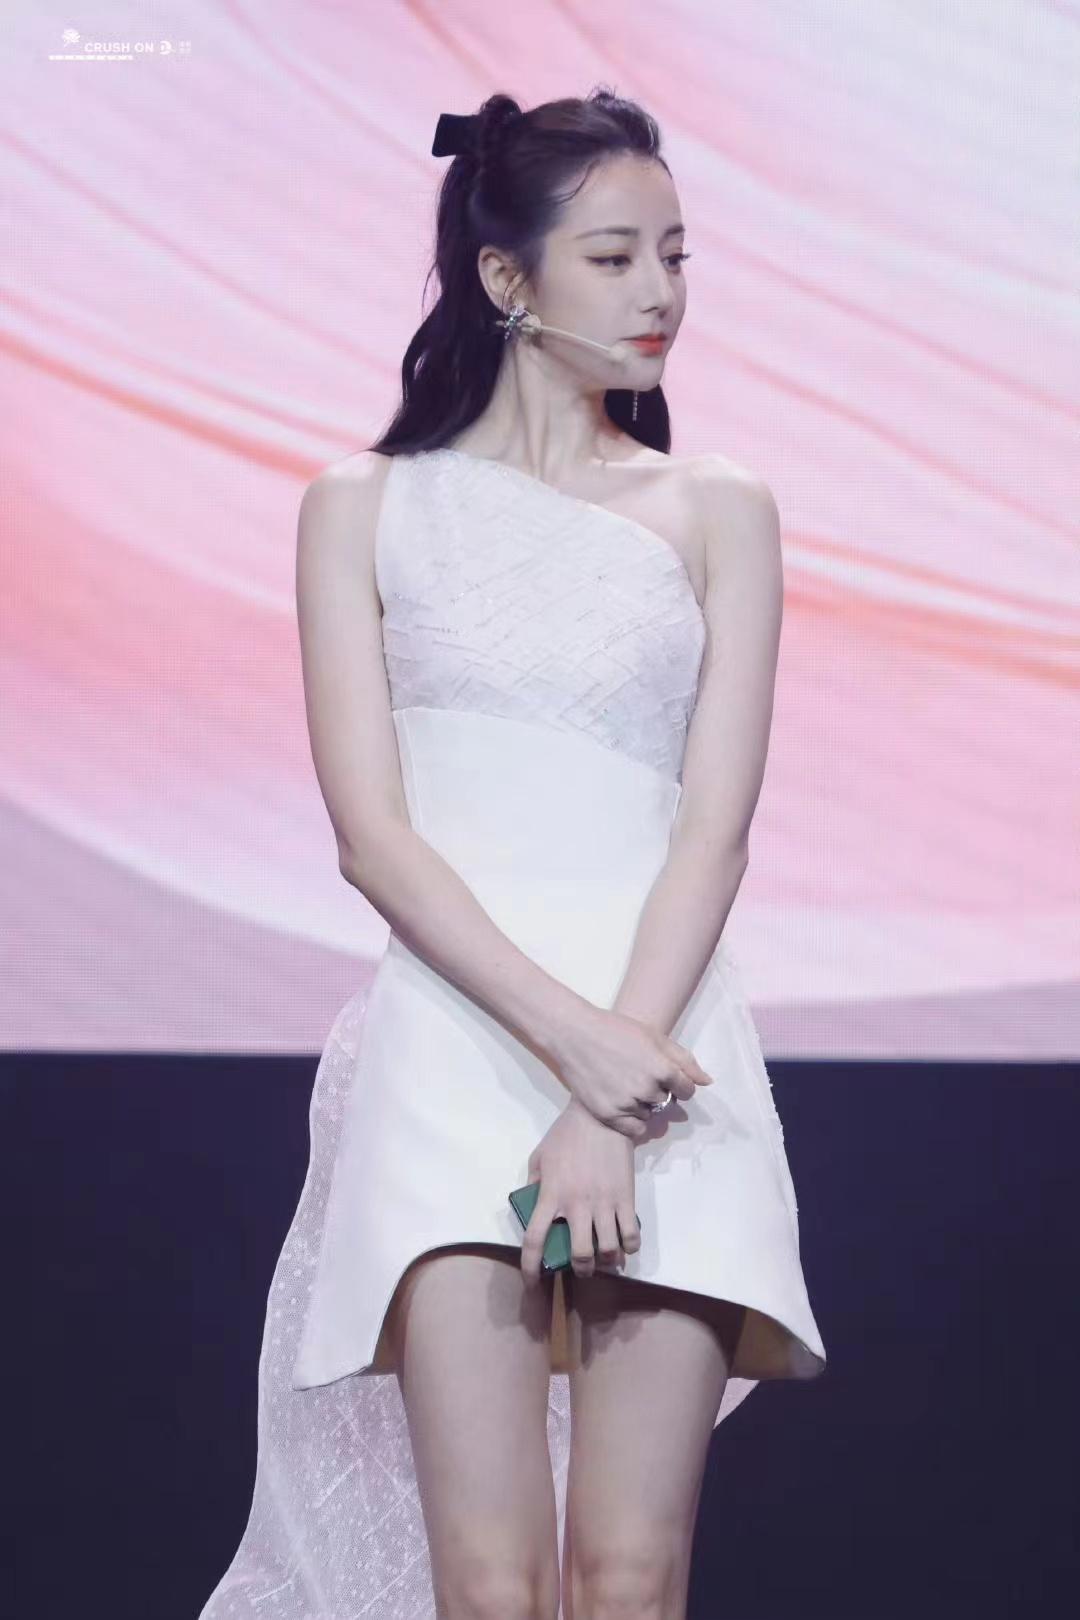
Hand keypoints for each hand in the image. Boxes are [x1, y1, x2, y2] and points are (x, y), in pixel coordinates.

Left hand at [519, 1097, 639, 1287]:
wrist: (600, 1116)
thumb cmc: (566, 1135)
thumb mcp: (539, 1157)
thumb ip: (533, 1183)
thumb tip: (532, 1204)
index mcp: (551, 1195)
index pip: (535, 1240)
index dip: (530, 1267)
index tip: (531, 1282)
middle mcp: (577, 1205)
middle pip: (579, 1255)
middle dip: (580, 1270)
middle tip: (581, 1268)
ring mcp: (604, 1203)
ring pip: (607, 1250)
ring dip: (605, 1263)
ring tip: (604, 1260)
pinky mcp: (625, 1198)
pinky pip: (631, 1234)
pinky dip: (629, 1247)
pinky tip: (624, 1246)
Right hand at [546, 1003, 713, 1138]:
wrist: (574, 1035)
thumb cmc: (616, 1030)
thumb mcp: (654, 1037)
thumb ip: (684, 1060)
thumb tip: (707, 1082)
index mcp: (662, 1068)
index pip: (687, 1090)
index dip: (679, 1083)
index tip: (665, 1076)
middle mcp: (646, 1089)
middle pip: (666, 1102)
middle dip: (658, 1091)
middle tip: (637, 1074)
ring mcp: (626, 1103)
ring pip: (649, 1114)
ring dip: (643, 1105)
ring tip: (624, 1085)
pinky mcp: (607, 1114)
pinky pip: (634, 1129)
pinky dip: (632, 1120)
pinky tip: (623, 1103)